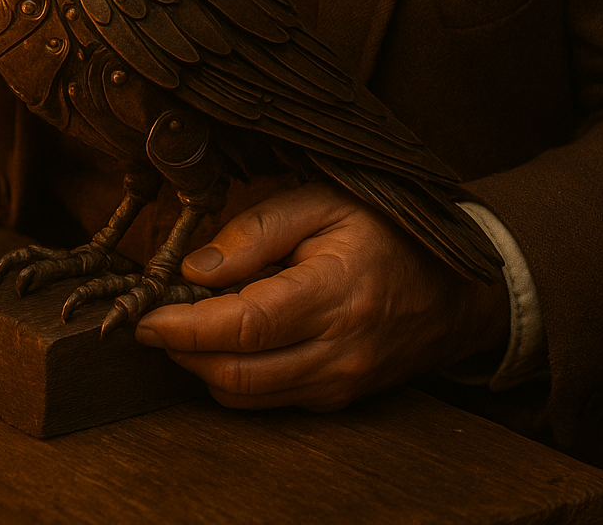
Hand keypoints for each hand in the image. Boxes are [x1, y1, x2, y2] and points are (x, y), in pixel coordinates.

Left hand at [134, 181, 509, 410]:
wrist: (456, 289)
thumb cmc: (386, 233)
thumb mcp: (324, 201)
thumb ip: (258, 231)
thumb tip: (198, 269)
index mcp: (335, 292)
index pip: (246, 325)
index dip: (186, 326)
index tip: (146, 316)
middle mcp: (337, 350)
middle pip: (237, 372)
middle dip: (182, 350)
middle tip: (154, 318)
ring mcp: (338, 383)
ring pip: (246, 395)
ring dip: (203, 367)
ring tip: (186, 324)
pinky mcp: (335, 399)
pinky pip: (267, 401)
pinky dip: (234, 377)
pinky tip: (226, 340)